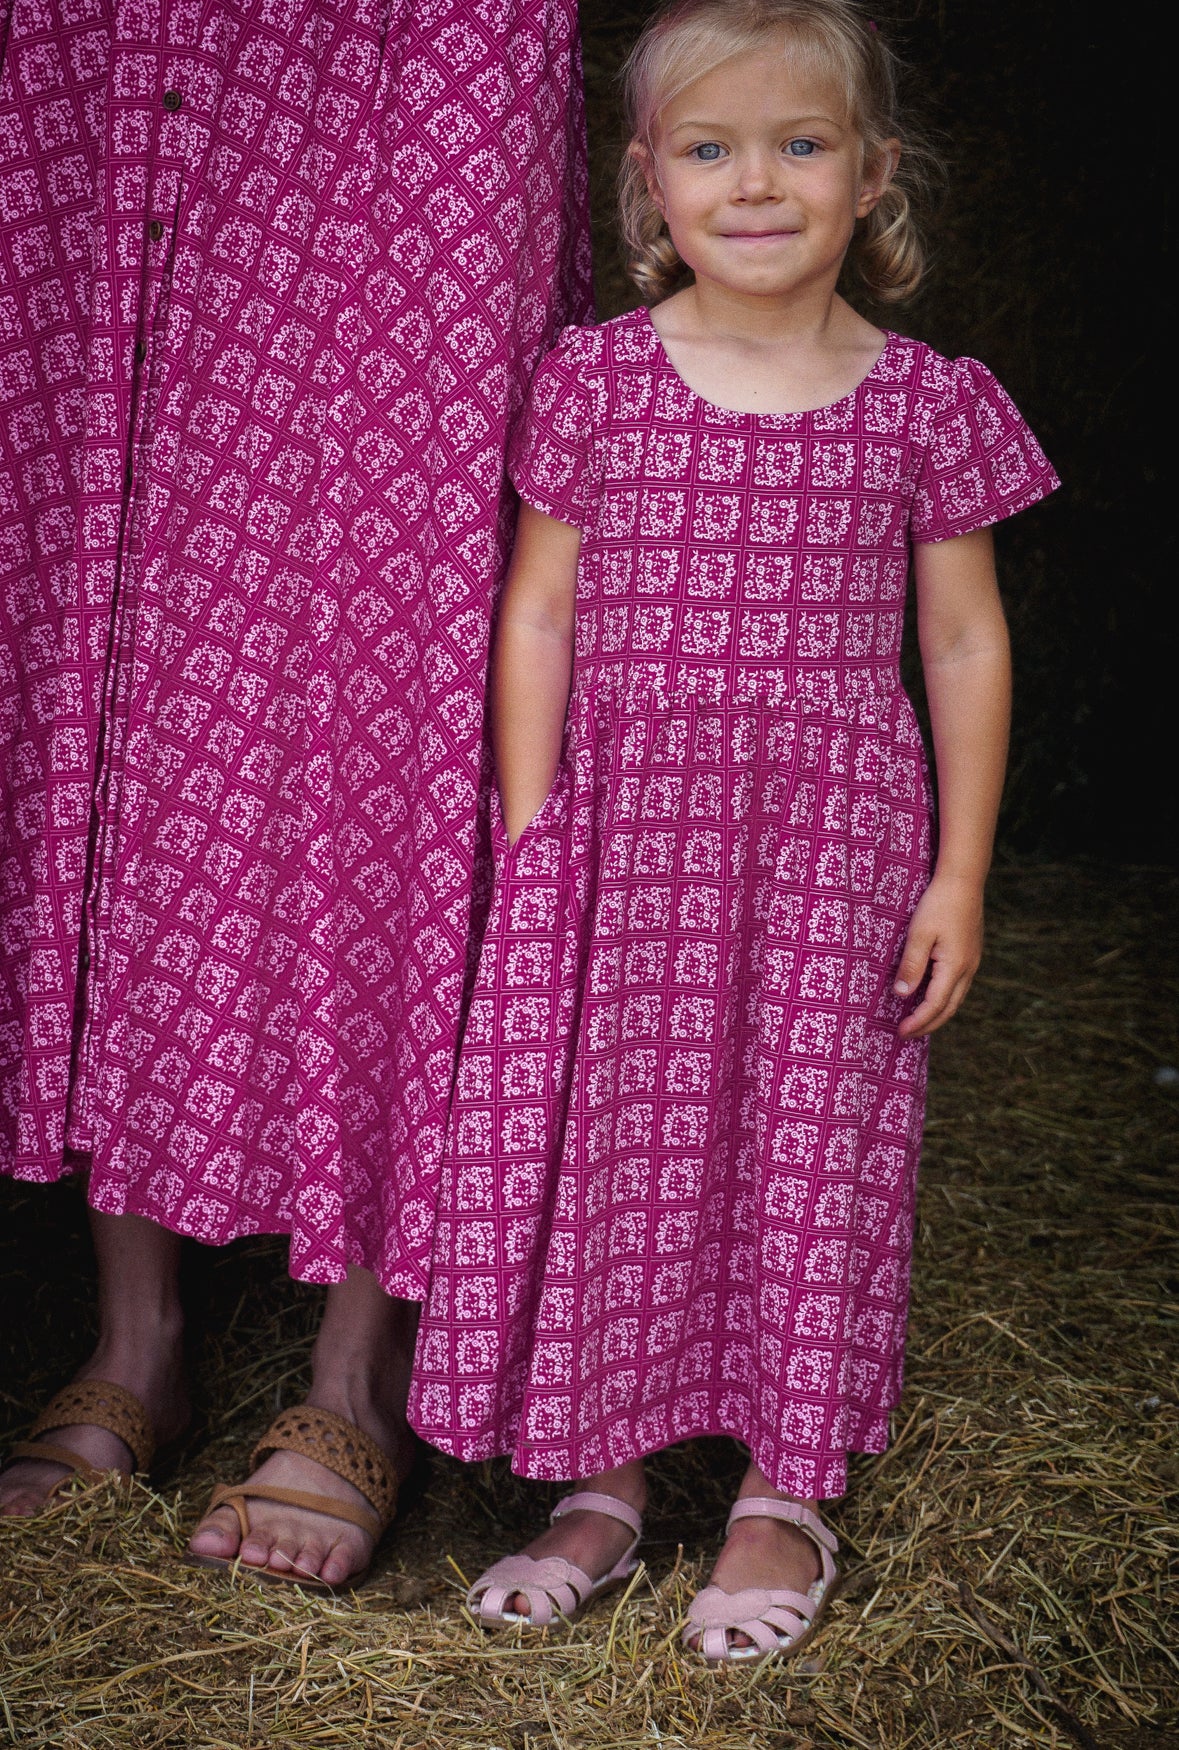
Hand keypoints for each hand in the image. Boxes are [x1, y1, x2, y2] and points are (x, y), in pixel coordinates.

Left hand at [893, 874, 984, 1038]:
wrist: (963, 881)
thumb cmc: (938, 904)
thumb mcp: (919, 934)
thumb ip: (911, 966)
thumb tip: (901, 995)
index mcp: (955, 967)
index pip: (935, 1005)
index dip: (918, 1022)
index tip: (900, 1032)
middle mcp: (968, 969)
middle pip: (949, 1008)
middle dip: (928, 1025)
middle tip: (907, 1034)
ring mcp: (972, 962)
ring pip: (955, 998)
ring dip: (936, 1013)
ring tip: (916, 1021)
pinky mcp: (970, 954)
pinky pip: (957, 985)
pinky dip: (942, 998)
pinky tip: (929, 995)